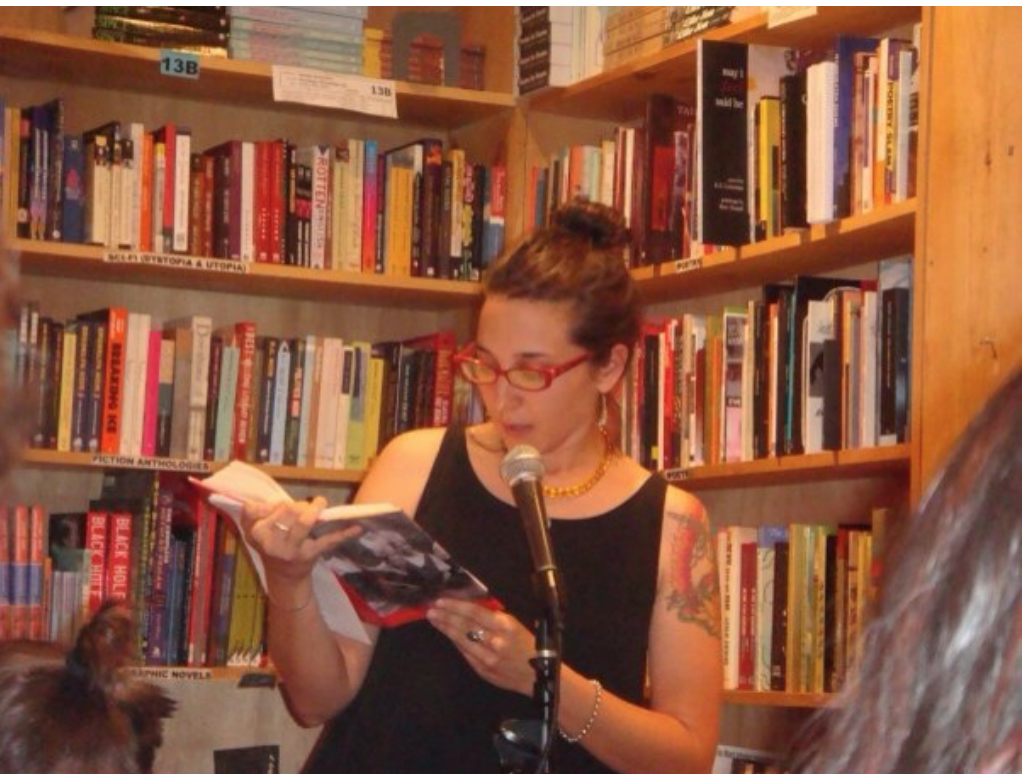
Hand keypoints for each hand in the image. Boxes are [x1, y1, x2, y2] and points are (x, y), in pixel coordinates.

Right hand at [240, 498, 357, 584]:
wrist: (285, 577)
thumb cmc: (272, 545)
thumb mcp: (255, 532)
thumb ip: (254, 514)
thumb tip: (256, 503)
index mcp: (255, 534)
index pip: (257, 510)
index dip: (271, 505)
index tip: (281, 506)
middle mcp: (271, 543)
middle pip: (286, 510)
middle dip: (297, 504)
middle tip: (303, 506)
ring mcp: (292, 550)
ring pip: (303, 522)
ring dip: (314, 509)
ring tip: (320, 502)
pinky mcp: (310, 555)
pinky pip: (329, 541)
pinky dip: (344, 533)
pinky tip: (358, 528)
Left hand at [427, 598, 536, 695]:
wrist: (540, 675)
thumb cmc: (529, 644)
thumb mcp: (515, 624)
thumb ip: (494, 617)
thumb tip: (470, 608)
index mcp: (504, 625)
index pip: (474, 612)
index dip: (455, 606)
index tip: (441, 601)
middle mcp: (494, 641)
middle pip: (463, 626)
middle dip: (445, 616)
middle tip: (431, 610)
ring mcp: (487, 658)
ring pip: (461, 640)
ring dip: (445, 629)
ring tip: (434, 620)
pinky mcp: (483, 671)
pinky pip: (466, 654)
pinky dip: (456, 643)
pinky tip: (448, 635)